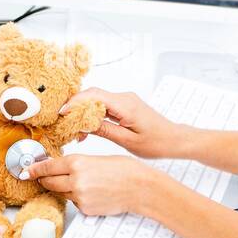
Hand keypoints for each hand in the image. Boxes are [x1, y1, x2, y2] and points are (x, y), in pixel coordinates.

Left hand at [23, 154, 155, 216]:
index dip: (35, 169)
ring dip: (63, 188)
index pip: (47, 167)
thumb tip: (62, 167)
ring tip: (79, 182)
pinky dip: (77, 197)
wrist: (140, 188)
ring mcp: (80, 197)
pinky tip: (91, 192)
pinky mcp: (85, 209)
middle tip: (43, 177)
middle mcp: (75, 180)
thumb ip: (77, 163)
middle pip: (49, 182)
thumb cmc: (124, 170)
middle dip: (45, 180)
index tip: (27, 171)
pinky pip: (74, 202)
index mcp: (78, 163)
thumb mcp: (96, 158)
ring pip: (61, 193)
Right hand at [59, 88, 188, 158]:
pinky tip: (87, 130)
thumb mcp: (127, 141)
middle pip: (92, 95)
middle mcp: (124, 98)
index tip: (62, 113)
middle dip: (75, 107)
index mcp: (126, 105)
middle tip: (64, 124)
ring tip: (75, 132)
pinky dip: (92, 115)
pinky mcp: (124, 106)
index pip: (94, 96)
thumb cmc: (157, 142)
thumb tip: (83, 124)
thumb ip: (104, 130)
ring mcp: (124, 101)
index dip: (75, 102)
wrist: (175, 139)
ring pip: (96, 100)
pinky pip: (104, 106)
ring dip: (83, 113)